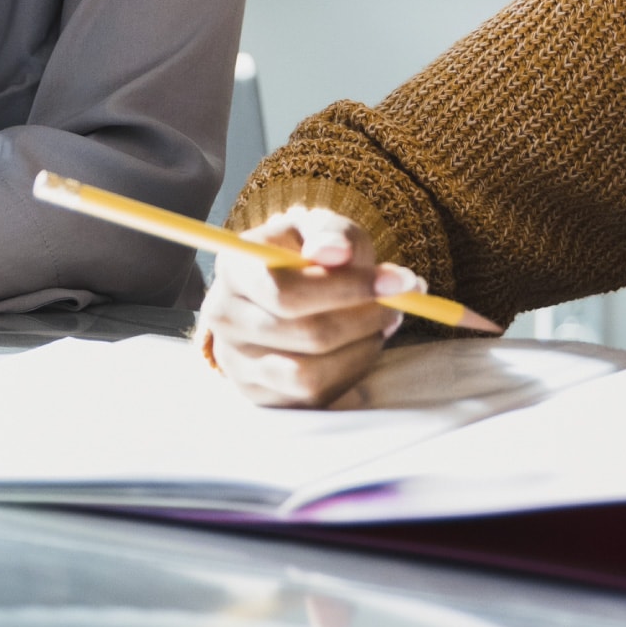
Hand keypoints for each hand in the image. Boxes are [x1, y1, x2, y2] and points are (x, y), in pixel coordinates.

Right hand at [198, 208, 420, 407]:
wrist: (277, 286)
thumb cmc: (301, 253)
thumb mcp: (316, 229)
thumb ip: (331, 233)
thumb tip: (337, 253)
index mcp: (234, 268)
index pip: (286, 291)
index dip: (348, 289)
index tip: (399, 280)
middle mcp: (225, 318)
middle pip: (306, 334)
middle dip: (366, 319)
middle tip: (400, 303)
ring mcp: (237, 362)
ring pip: (310, 375)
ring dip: (362, 349)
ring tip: (382, 324)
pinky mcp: (258, 394)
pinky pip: (313, 397)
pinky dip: (351, 371)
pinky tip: (363, 344)